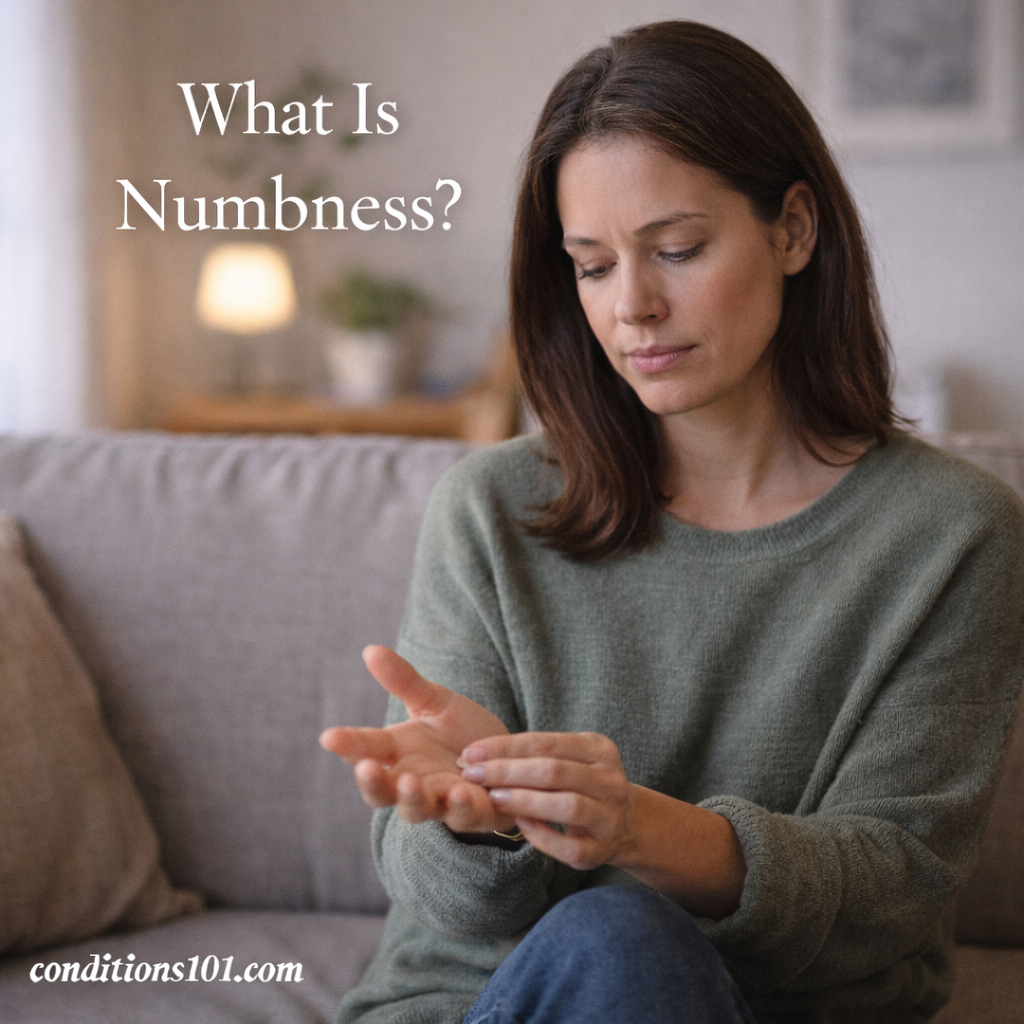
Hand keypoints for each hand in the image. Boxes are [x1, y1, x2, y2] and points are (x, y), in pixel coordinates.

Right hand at [319, 645, 515, 832]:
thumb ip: (404, 681)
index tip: (329, 736)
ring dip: (412, 799)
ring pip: (418, 810)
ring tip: (410, 782)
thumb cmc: (462, 733)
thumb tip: (370, 649)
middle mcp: (414, 782)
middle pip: (381, 792)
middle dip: (372, 782)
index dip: (347, 745)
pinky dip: (462, 807)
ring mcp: (442, 801)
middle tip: (366, 767)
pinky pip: (466, 816)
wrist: (507, 758)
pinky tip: (460, 792)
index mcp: (398, 753)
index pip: (365, 751)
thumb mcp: (434, 702)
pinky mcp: (477, 813)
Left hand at [461, 731, 746, 916]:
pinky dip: (540, 835)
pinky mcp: (600, 851)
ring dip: (524, 800)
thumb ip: (533, 754)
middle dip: (508, 771)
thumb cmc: (580, 784)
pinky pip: (567, 845)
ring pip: (567, 805)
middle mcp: (611, 781)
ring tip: (493, 798)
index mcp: (599, 749)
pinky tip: (520, 825)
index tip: (471, 752)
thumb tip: (477, 754)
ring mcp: (609, 817)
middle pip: (554, 771)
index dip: (505, 747)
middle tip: (473, 774)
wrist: (625, 824)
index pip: (545, 742)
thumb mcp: (568, 758)